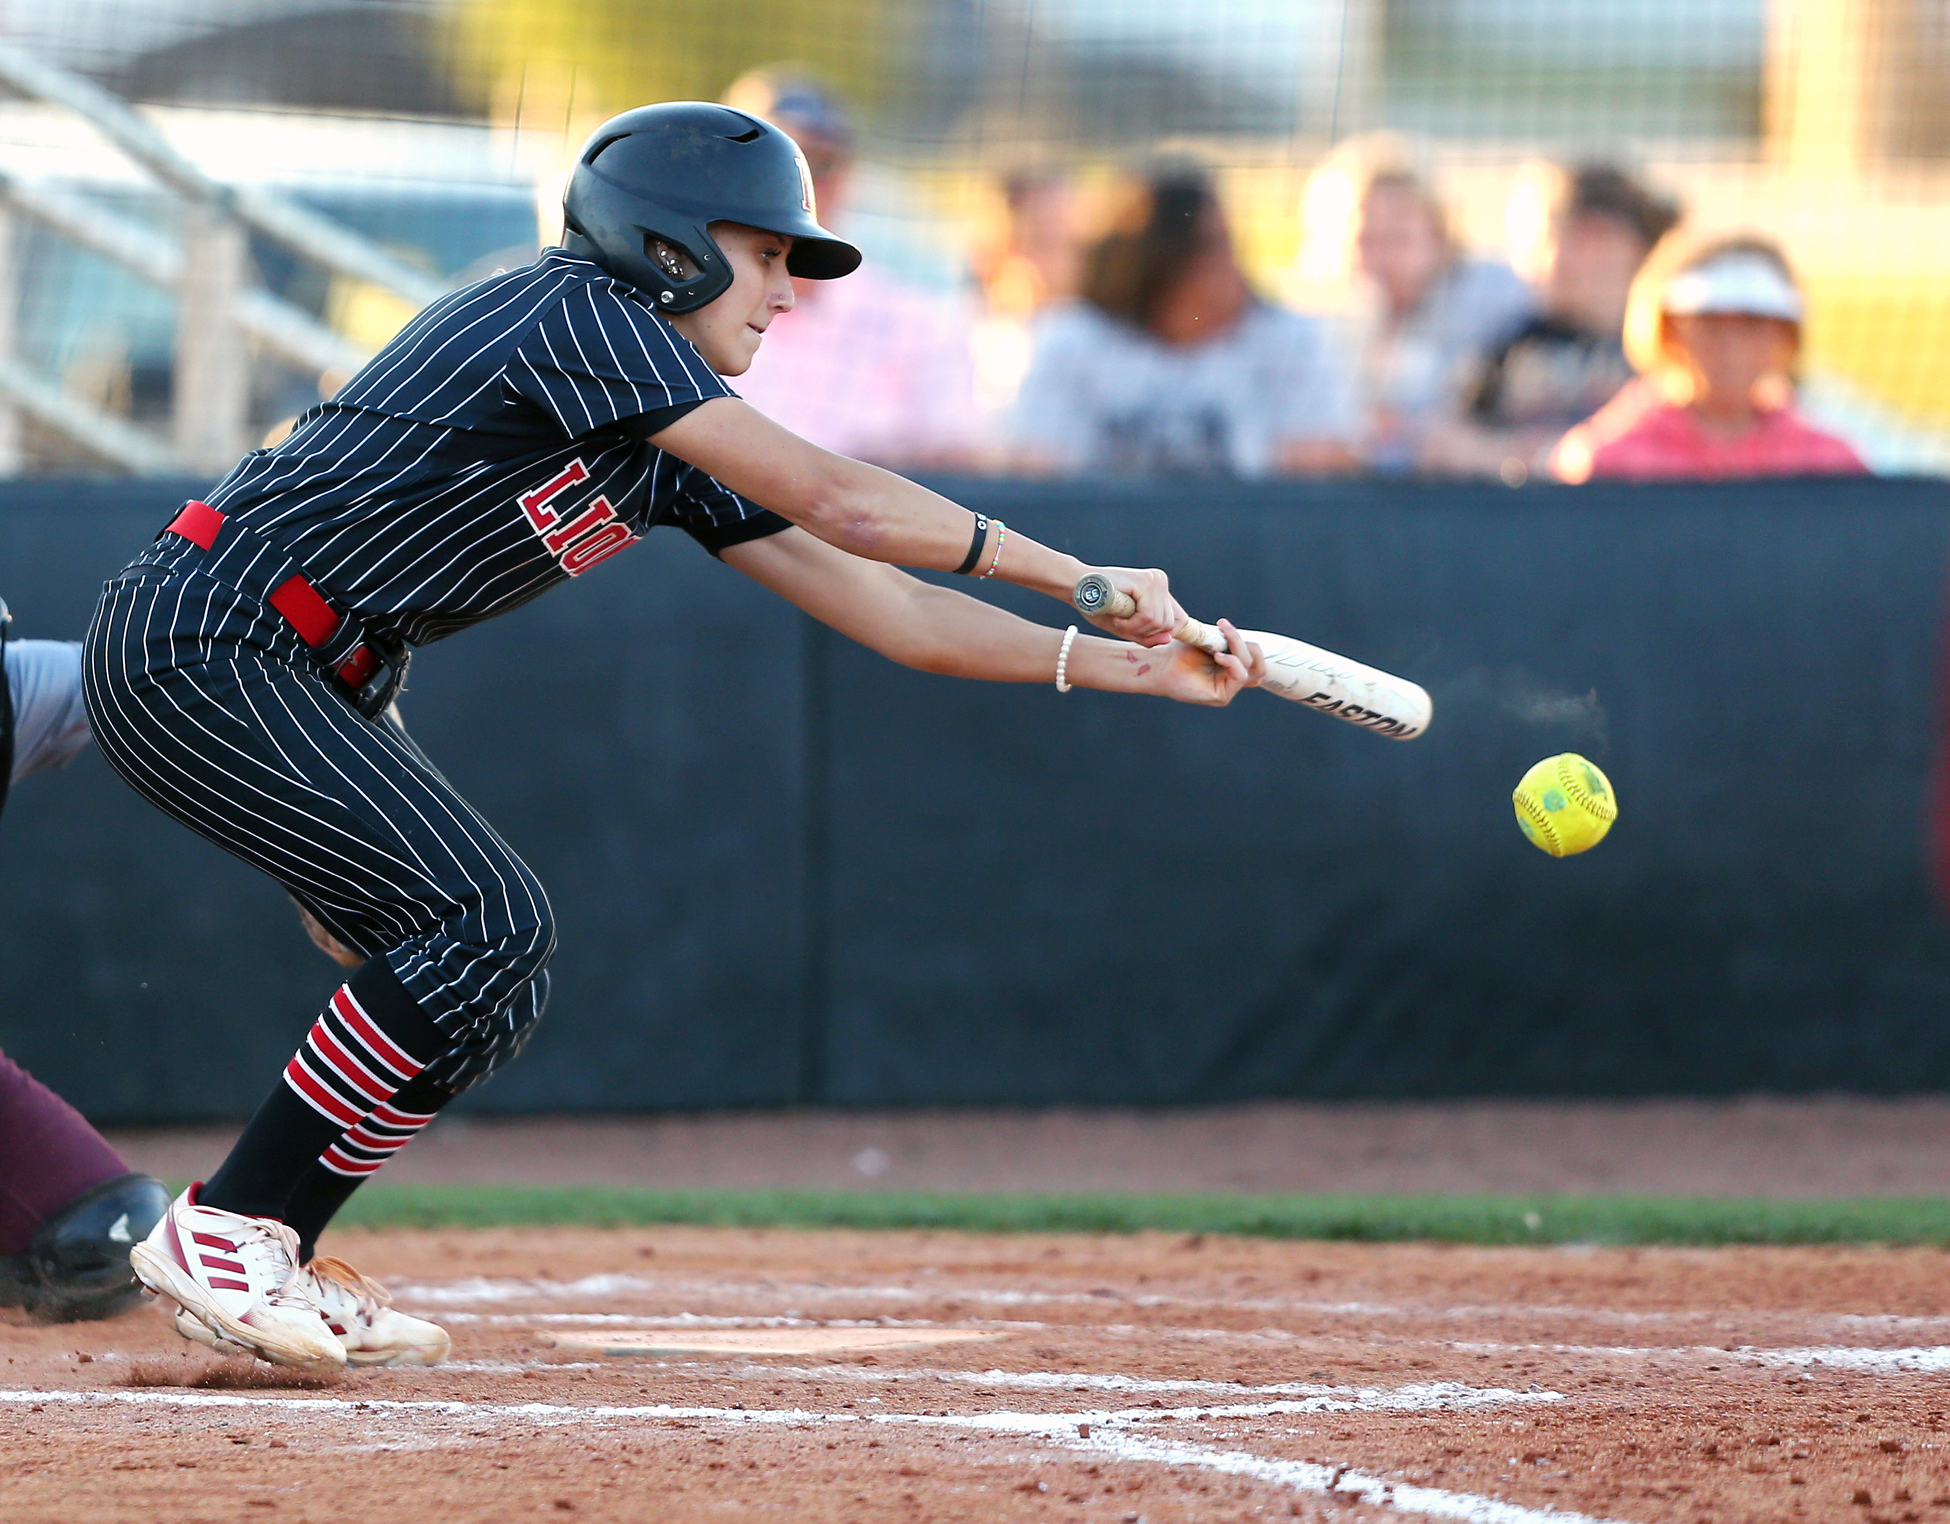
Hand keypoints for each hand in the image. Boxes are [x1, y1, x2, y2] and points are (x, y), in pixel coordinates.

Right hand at [1079, 565, 1186, 647]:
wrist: (1077, 587)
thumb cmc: (1099, 607)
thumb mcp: (1127, 627)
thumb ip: (1148, 635)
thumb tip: (1168, 639)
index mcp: (1160, 590)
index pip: (1180, 620)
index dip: (1164, 634)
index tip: (1142, 634)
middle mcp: (1160, 581)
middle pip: (1170, 625)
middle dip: (1146, 633)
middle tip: (1123, 625)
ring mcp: (1155, 580)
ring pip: (1160, 623)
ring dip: (1136, 629)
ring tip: (1118, 620)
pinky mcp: (1146, 582)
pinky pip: (1149, 616)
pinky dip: (1131, 624)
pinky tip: (1117, 617)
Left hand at [1149, 618, 1264, 705]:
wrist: (1161, 664)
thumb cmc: (1180, 653)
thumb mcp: (1209, 641)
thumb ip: (1226, 639)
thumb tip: (1240, 632)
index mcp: (1232, 666)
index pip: (1255, 656)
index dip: (1245, 640)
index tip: (1223, 624)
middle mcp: (1232, 679)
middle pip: (1257, 662)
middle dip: (1245, 643)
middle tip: (1226, 629)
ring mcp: (1229, 689)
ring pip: (1250, 668)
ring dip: (1238, 648)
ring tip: (1221, 638)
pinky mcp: (1222, 696)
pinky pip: (1239, 677)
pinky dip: (1232, 662)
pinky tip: (1218, 655)